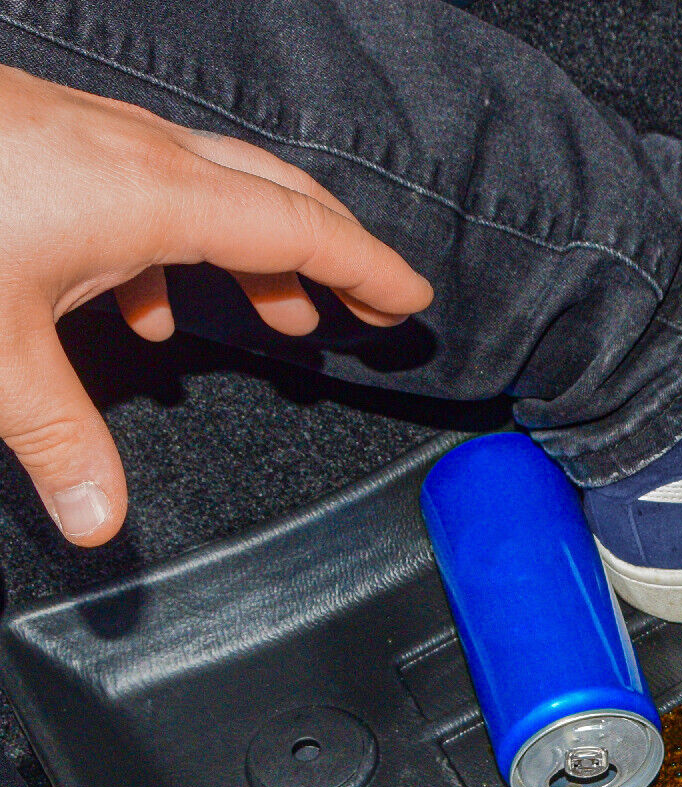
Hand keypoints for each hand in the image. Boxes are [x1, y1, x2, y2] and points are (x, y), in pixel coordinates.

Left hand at [0, 65, 433, 544]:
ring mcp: (85, 140)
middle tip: (371, 304)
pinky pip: (140, 190)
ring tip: (280, 317)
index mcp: (147, 195)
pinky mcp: (42, 145)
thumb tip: (99, 521)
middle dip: (332, 251)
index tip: (409, 300)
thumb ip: (60, 440)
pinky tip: (139, 308)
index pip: (294, 228)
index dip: (363, 267)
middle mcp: (130, 155)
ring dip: (253, 252)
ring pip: (206, 188)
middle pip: (270, 193)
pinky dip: (170, 249)